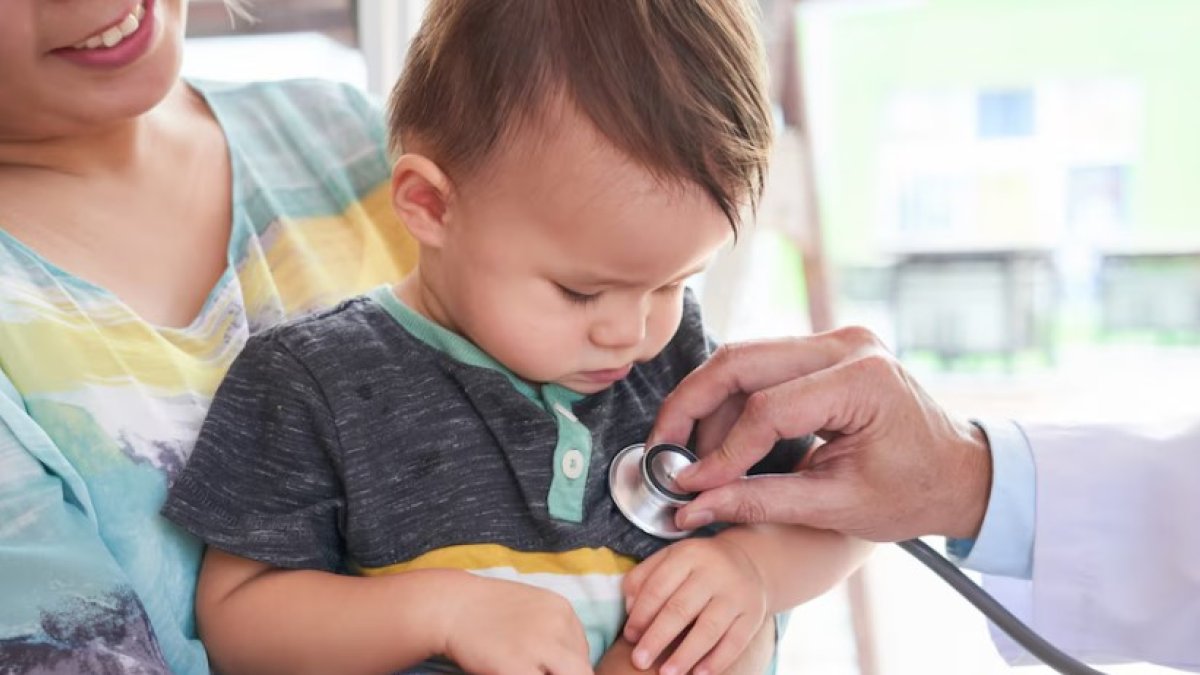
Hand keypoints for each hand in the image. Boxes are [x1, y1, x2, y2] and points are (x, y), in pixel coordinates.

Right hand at [439, 575, 592, 674]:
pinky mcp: (518, 667)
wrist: (449, 606)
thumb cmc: (485, 610)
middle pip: (581, 670)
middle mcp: (558, 625)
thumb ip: (553, 630)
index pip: (582, 652)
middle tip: (537, 672)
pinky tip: (513, 673)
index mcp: (563, 610)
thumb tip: (567, 662)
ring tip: (527, 671)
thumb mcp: (531, 608)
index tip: (544, 669)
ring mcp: (540, 646)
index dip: (566, 669)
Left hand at [621, 536, 767, 674]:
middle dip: (657, 637)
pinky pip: (735, 641)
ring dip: (686, 654)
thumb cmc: (696, 567)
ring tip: (667, 673)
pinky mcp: (754, 614)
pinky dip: (717, 660)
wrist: (746, 563)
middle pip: (681, 608)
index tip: (629, 636)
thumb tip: (630, 609)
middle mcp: (715, 571)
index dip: (641, 613)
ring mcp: (737, 593)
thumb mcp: (670, 559)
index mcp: (689, 554)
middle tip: (639, 661)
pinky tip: (699, 674)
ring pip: (709, 628)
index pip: (659, 586)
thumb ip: (644, 578)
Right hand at [650, 327, 992, 541]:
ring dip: (709, 405)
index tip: (690, 487)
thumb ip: (760, 501)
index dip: (721, 452)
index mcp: (861, 379)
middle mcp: (846, 344)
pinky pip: (761, 366)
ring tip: (697, 458)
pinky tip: (722, 441)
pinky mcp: (825, 350)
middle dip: (691, 406)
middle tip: (664, 451)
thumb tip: (695, 506)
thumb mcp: (837, 506)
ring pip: (743, 360)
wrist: (959, 473)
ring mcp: (835, 340)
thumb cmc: (914, 492)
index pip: (767, 409)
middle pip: (740, 361)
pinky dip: (733, 402)